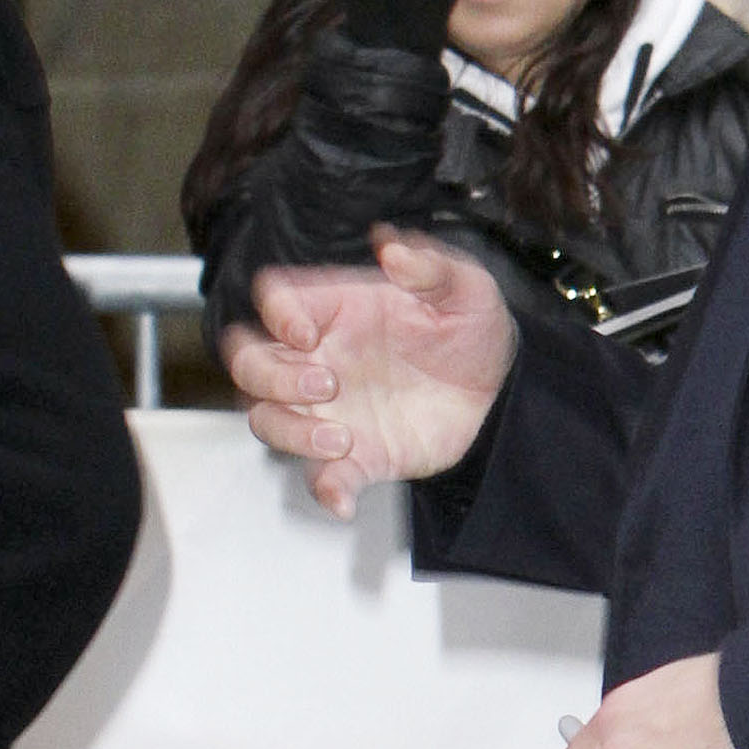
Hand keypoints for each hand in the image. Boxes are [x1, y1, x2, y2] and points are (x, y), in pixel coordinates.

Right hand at [233, 238, 518, 516]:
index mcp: (336, 308)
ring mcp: (328, 410)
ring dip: (291, 433)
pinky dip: (325, 491)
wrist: (499, 391)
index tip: (306, 333)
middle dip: (271, 377)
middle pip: (249, 362)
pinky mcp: (353, 457)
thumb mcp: (466, 287)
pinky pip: (320, 479)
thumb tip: (392, 248)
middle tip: (325, 385)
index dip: (276, 313)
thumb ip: (430, 265)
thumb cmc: (472, 330)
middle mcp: (319, 358)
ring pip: (266, 419)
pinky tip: (344, 500)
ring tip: (342, 438)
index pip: (274, 299)